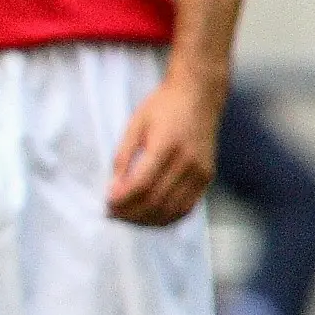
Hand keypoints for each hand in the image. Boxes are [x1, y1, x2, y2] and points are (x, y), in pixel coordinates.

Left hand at [108, 69, 222, 226]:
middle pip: (156, 200)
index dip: (123, 199)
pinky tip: (151, 217)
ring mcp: (200, 171)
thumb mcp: (135, 125)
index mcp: (166, 145)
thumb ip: (123, 156)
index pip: (142, 183)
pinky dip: (168, 217)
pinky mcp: (207, 177)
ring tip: (128, 217)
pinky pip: (188, 207)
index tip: (107, 205)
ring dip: (148, 219)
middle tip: (113, 214)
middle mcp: (188, 161)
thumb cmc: (163, 107)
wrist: (199, 95)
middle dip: (131, 212)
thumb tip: (113, 187)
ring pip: (172, 209)